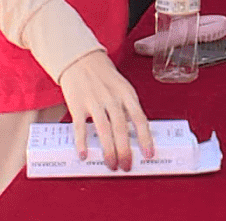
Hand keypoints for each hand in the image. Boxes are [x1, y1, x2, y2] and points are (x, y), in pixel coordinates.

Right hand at [56, 50, 153, 171]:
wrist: (81, 59)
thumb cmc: (104, 76)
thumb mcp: (123, 88)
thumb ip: (128, 108)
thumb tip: (135, 134)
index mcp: (127, 94)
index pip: (140, 119)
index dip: (145, 138)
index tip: (148, 154)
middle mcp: (112, 98)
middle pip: (121, 128)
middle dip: (125, 150)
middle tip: (126, 166)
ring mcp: (94, 101)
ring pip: (104, 130)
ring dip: (108, 150)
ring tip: (111, 164)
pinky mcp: (78, 105)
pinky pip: (80, 127)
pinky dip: (82, 142)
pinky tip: (85, 154)